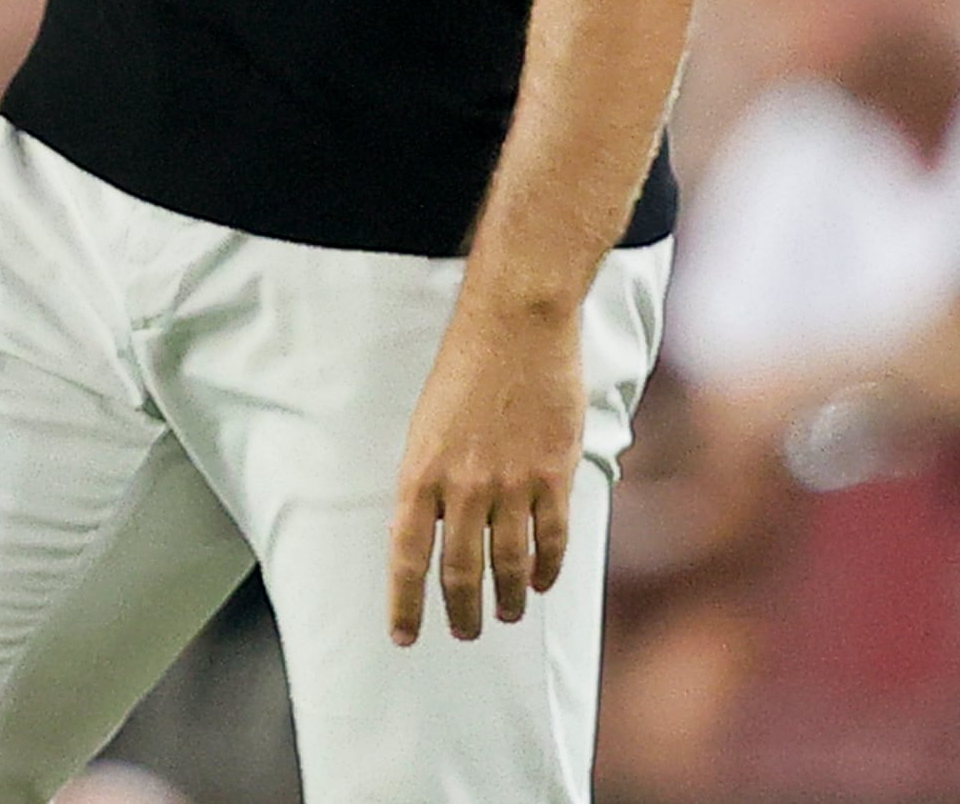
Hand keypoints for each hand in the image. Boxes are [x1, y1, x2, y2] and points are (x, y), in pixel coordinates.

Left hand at [387, 291, 586, 645]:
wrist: (515, 323)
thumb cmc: (464, 366)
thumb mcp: (425, 425)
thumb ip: (428, 480)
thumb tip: (429, 532)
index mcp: (420, 472)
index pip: (406, 557)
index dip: (406, 604)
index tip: (406, 636)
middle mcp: (463, 487)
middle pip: (461, 572)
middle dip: (461, 612)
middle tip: (465, 632)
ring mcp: (512, 483)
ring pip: (510, 565)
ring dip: (509, 599)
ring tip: (508, 614)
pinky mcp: (554, 474)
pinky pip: (552, 539)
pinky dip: (548, 569)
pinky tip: (544, 582)